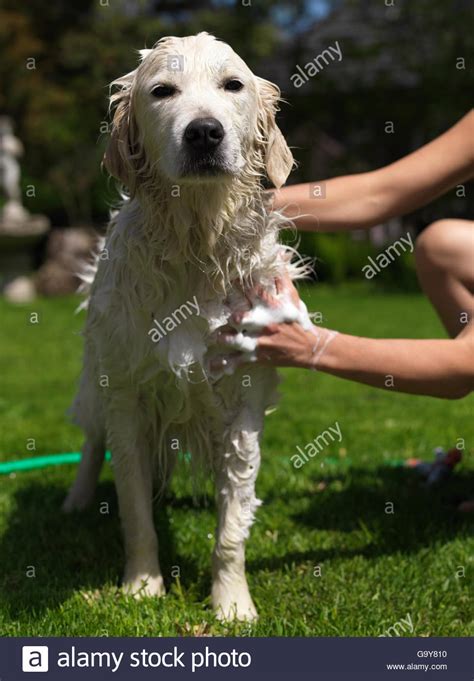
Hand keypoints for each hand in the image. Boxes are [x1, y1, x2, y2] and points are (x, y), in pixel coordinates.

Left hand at [212, 274, 337, 370]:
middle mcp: (263, 324)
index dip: (237, 283)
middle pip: (240, 316)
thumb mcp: (292, 296)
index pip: (252, 292)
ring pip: (236, 341)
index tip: (225, 277)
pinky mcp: (255, 357)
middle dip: (227, 312)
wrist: (308, 348)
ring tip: (213, 336)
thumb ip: (282, 275)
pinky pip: (236, 362)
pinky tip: (210, 366)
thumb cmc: (297, 319)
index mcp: (271, 307)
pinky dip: (223, 365)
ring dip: (223, 337)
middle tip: (213, 305)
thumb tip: (278, 252)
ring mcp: (258, 342)